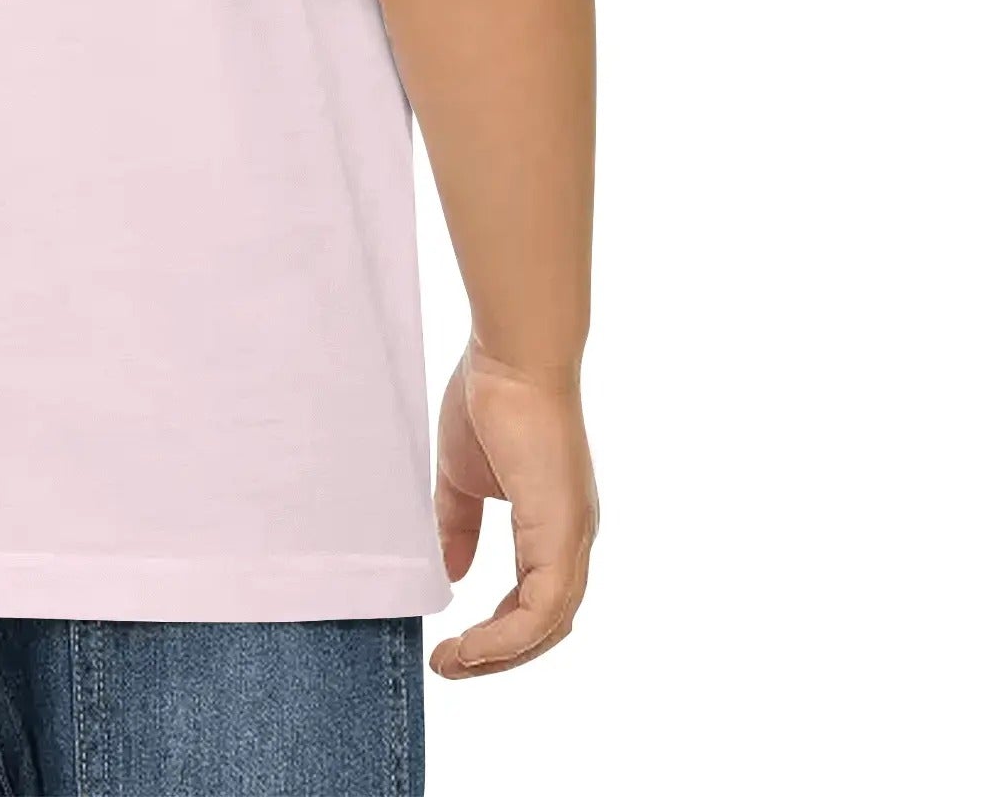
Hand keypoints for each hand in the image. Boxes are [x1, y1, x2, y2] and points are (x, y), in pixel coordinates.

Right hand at [430, 343, 597, 678]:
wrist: (513, 357)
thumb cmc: (491, 400)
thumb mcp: (464, 478)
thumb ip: (459, 526)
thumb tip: (455, 575)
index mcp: (552, 523)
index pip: (534, 600)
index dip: (497, 631)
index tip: (452, 645)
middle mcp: (573, 538)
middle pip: (547, 625)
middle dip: (497, 655)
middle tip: (449, 667)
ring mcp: (574, 537)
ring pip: (549, 624)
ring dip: (500, 655)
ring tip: (452, 663)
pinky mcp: (564, 533)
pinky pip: (543, 608)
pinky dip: (507, 636)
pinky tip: (470, 643)